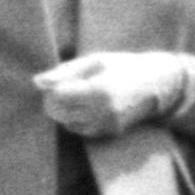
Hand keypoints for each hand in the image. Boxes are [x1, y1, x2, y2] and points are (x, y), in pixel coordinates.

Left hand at [35, 51, 185, 137]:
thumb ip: (64, 71)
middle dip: (54, 102)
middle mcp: (103, 112)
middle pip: (59, 113)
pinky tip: (87, 106)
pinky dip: (76, 119)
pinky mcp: (110, 133)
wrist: (157, 84)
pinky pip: (81, 130)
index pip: (57, 97)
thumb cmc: (123, 66)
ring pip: (68, 124)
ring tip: (78, 96)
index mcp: (99, 90)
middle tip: (63, 89)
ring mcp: (108, 125)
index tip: (58, 81)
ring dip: (64, 112)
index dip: (51, 90)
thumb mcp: (94, 61)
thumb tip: (37, 82)